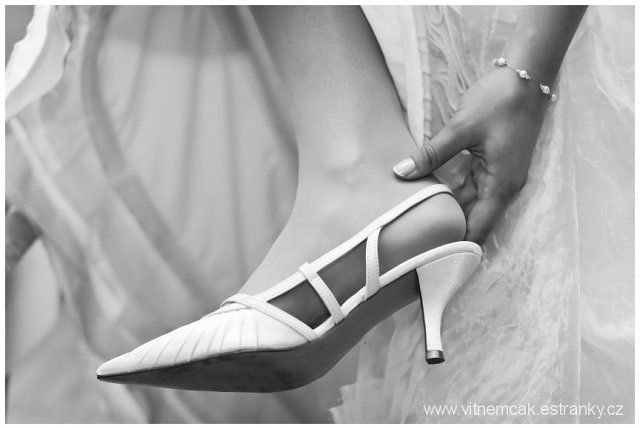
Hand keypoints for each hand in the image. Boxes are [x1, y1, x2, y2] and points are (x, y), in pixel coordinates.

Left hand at [392, 67, 550, 243]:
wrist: (528, 74)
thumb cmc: (499, 101)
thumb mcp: (461, 128)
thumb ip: (431, 154)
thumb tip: (400, 172)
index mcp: (500, 186)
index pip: (477, 229)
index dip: (457, 246)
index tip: (431, 260)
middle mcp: (504, 188)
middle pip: (474, 220)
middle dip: (449, 233)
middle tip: (416, 246)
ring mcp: (500, 176)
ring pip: (472, 204)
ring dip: (451, 213)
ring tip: (420, 228)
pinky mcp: (495, 164)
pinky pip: (473, 188)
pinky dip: (455, 195)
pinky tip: (433, 198)